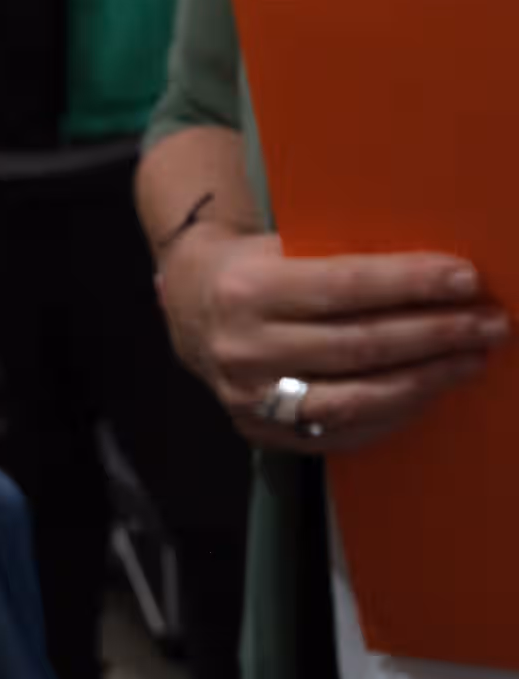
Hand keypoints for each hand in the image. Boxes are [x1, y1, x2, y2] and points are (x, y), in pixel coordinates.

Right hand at [157, 226, 507, 451]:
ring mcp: (249, 397)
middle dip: (436, 333)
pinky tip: (430, 391)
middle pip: (359, 345)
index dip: (411, 283)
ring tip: (473, 358)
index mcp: (247, 288)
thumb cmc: (256, 267)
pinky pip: (343, 431)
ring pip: (357, 397)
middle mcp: (244, 347)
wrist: (190, 311)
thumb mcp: (284, 246)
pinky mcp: (261, 431)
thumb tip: (440, 273)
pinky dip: (396, 412)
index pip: (345, 285)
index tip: (467, 278)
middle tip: (490, 323)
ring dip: (427, 378)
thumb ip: (345, 259)